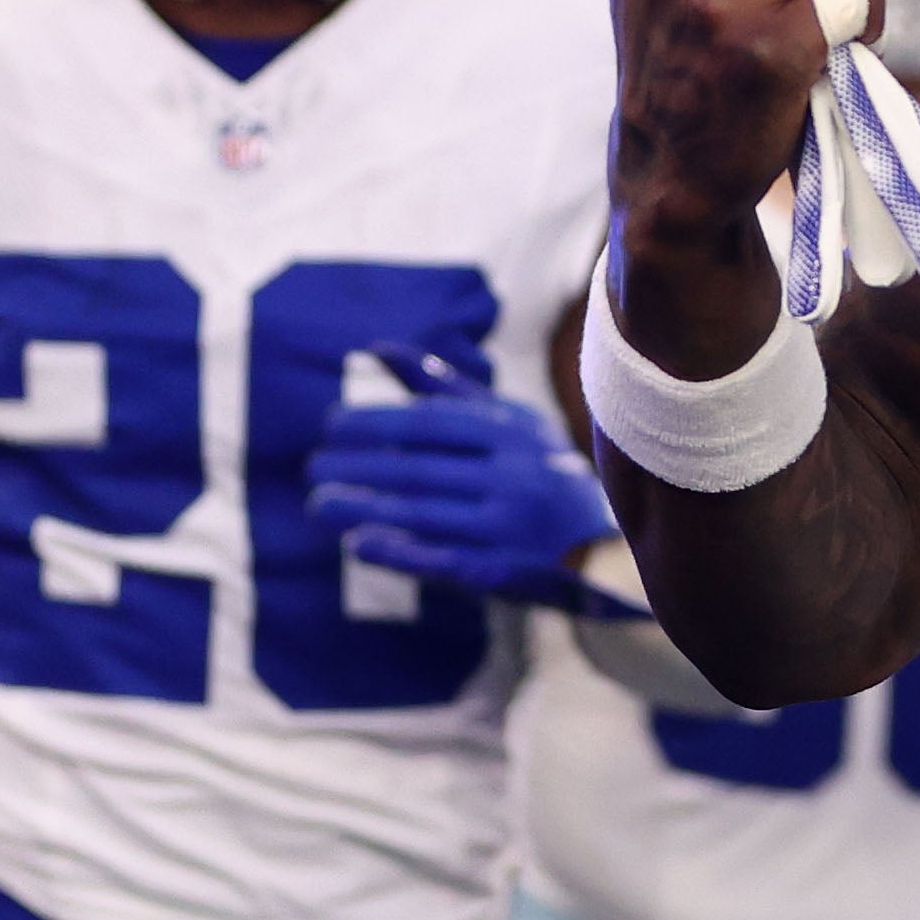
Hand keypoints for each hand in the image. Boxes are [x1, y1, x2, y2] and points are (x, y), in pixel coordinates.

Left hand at [308, 351, 615, 604]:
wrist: (607, 543)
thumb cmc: (539, 470)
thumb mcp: (504, 420)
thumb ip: (440, 387)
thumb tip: (376, 348)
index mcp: (512, 432)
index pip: (431, 423)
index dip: (377, 422)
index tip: (331, 425)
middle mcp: (514, 476)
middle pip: (421, 469)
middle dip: (360, 467)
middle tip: (312, 467)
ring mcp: (510, 527)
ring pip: (424, 514)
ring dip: (365, 508)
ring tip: (318, 504)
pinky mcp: (504, 571)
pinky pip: (442, 560)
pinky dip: (398, 551)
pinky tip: (357, 543)